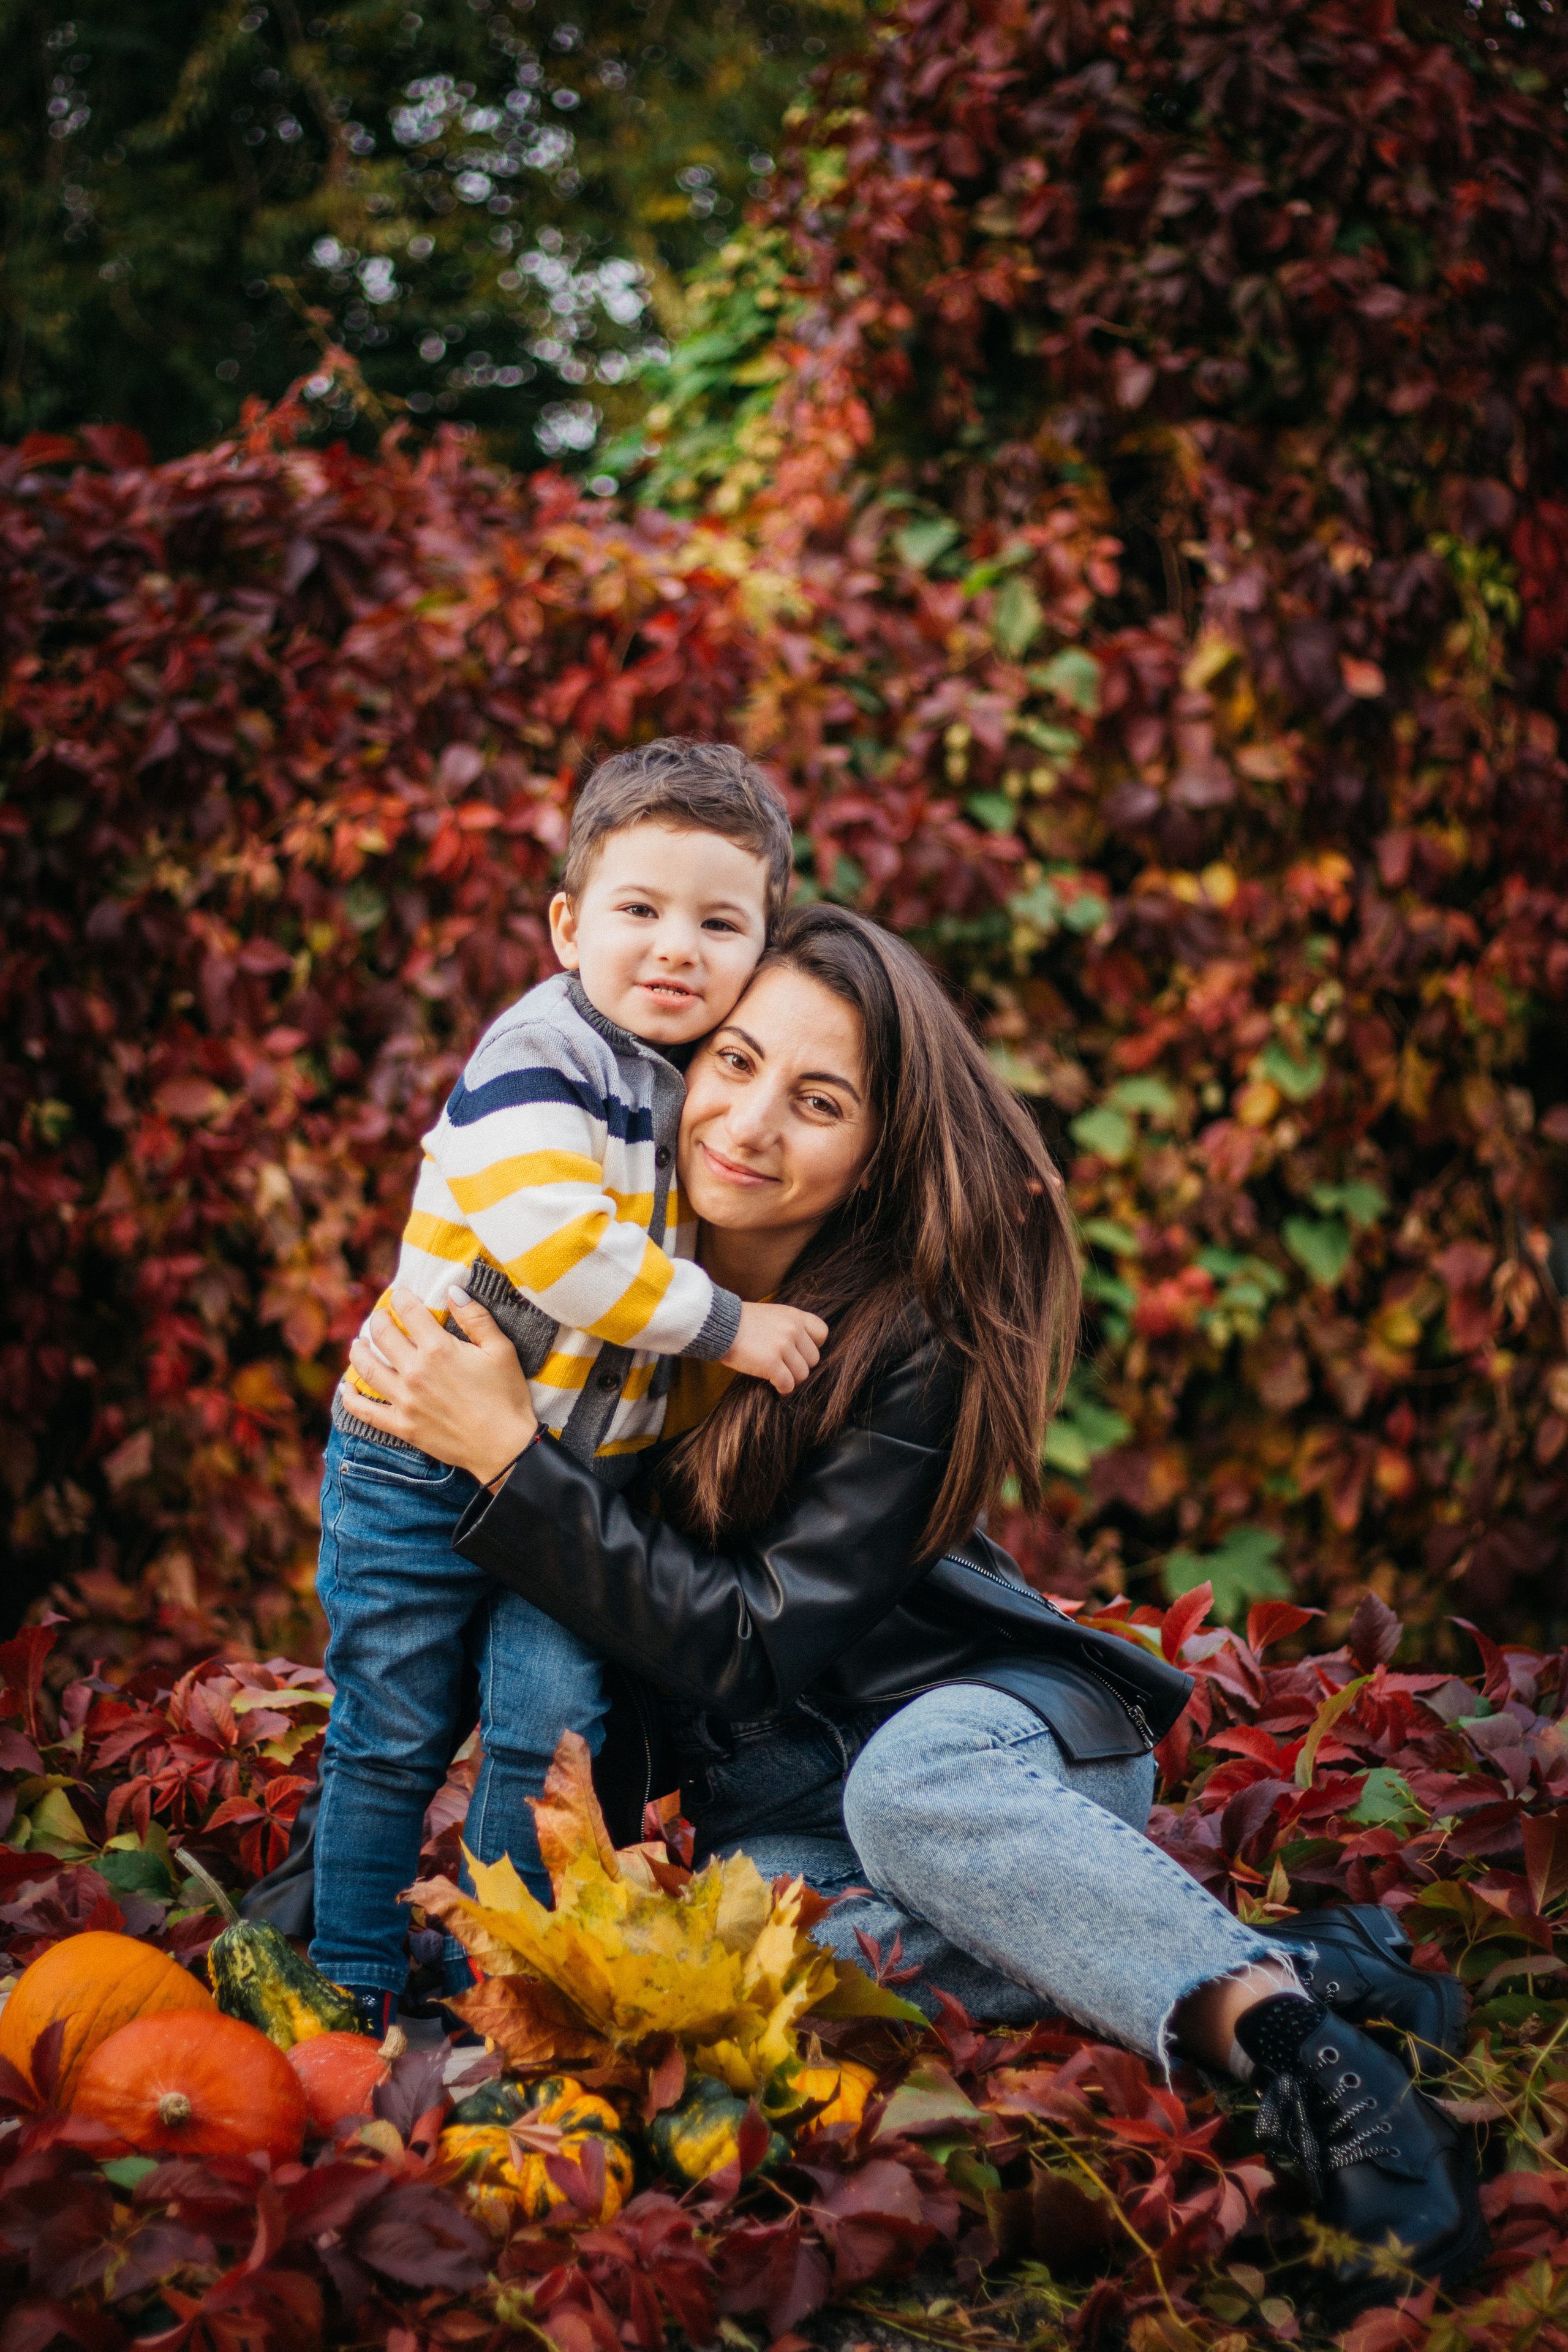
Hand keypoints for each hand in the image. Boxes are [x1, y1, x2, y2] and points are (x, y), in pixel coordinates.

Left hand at [346, 1286, 538, 1484]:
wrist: (505, 1448)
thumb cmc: (507, 1396)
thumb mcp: (500, 1350)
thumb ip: (476, 1317)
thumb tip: (453, 1290)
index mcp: (439, 1349)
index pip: (409, 1311)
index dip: (401, 1297)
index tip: (400, 1294)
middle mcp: (415, 1371)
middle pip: (382, 1335)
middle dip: (377, 1320)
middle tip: (379, 1317)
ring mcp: (404, 1400)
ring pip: (366, 1368)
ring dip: (358, 1351)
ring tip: (358, 1344)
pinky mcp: (402, 1426)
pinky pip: (365, 1411)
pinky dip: (350, 1399)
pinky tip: (346, 1388)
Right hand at [719, 1299, 828, 1394]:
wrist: (717, 1325)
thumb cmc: (741, 1322)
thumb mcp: (772, 1315)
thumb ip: (789, 1327)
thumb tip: (801, 1349)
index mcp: (794, 1316)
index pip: (822, 1334)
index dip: (812, 1346)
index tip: (799, 1352)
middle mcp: (793, 1329)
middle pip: (813, 1359)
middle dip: (800, 1366)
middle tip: (784, 1367)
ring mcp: (783, 1346)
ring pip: (802, 1374)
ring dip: (791, 1379)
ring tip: (778, 1376)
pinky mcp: (771, 1363)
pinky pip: (788, 1384)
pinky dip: (782, 1388)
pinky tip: (774, 1385)